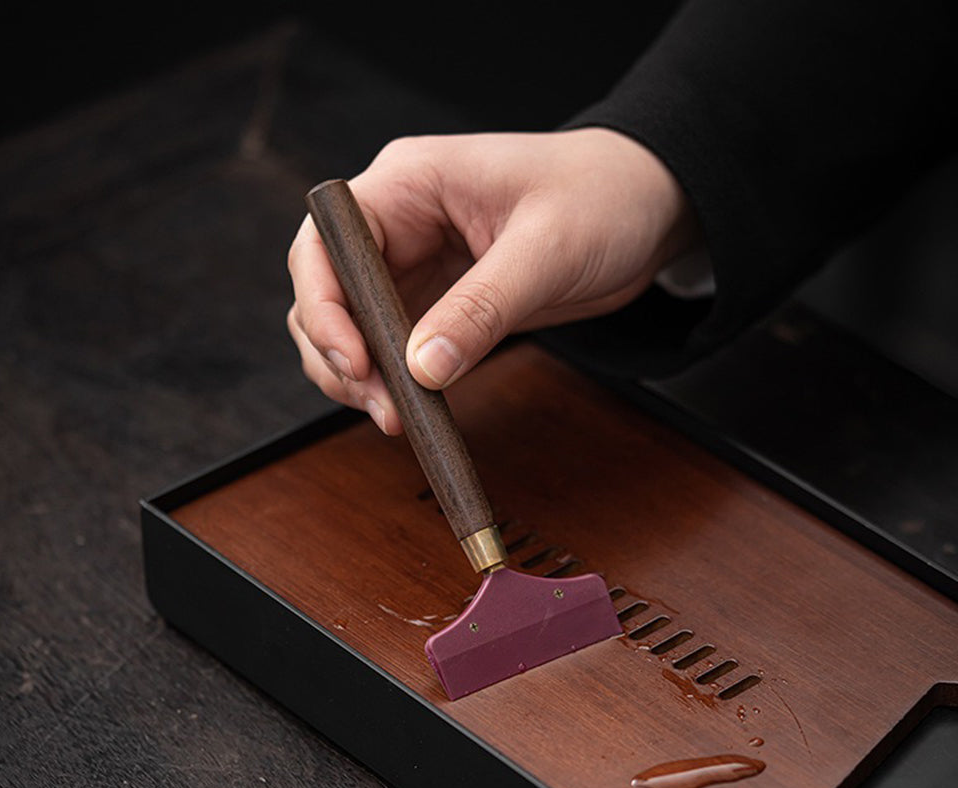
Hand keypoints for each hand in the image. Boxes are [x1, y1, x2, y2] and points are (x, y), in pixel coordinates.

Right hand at [287, 128, 699, 433]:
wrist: (650, 209)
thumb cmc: (605, 196)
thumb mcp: (546, 250)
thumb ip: (481, 309)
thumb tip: (421, 369)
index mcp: (409, 184)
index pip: (325, 244)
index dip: (324, 306)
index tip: (355, 362)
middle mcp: (400, 223)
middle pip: (327, 293)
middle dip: (340, 354)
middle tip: (382, 406)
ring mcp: (417, 264)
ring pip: (353, 327)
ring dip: (360, 377)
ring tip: (396, 416)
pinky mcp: (439, 301)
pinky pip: (394, 345)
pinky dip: (394, 380)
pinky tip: (414, 405)